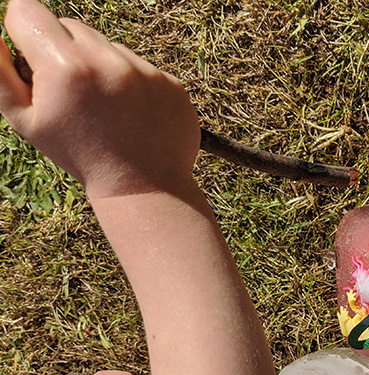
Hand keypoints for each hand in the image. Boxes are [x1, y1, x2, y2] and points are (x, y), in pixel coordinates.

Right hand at [0, 0, 199, 198]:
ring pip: (107, 45)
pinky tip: (131, 114)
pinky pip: (141, 66)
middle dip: (62, 49)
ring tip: (103, 107)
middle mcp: (108, 61)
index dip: (23, 33)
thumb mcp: (26, 121)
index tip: (32, 57)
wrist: (143, 187)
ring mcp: (145, 71)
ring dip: (99, 65)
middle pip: (70, 25)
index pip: (27, 11)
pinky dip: (132, 82)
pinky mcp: (171, 82)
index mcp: (66, 67)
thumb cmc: (79, 156)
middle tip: (70, 92)